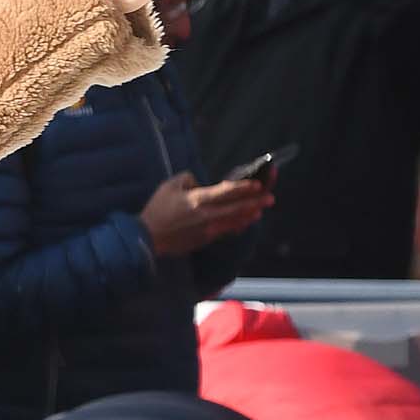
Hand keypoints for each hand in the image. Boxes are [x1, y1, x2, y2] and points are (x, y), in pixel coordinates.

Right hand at [139, 172, 267, 255]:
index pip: (226, 192)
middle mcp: (207, 215)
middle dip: (255, 203)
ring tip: (261, 211)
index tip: (257, 185)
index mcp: (198, 200)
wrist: (148, 238)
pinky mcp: (205, 239)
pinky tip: (244, 222)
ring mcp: (207, 230)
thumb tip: (200, 184)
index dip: (244, 188)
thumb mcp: (170, 186)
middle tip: (270, 198)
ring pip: (234, 221)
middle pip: (236, 208)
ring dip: (249, 215)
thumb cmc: (157, 210)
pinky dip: (237, 225)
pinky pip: (225, 230)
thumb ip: (188, 179)